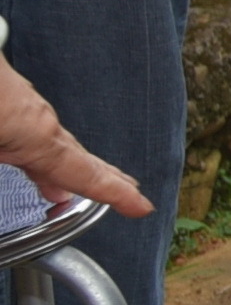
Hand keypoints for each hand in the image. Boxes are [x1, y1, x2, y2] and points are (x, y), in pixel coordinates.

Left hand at [0, 60, 149, 215]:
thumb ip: (11, 154)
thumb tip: (44, 178)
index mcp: (34, 134)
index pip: (83, 171)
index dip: (115, 192)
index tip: (142, 206)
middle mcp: (35, 120)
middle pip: (75, 155)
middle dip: (102, 177)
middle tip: (129, 191)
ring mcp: (19, 105)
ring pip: (51, 143)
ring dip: (68, 166)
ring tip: (68, 188)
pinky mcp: (3, 98)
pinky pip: (31, 131)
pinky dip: (41, 151)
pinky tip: (25, 156)